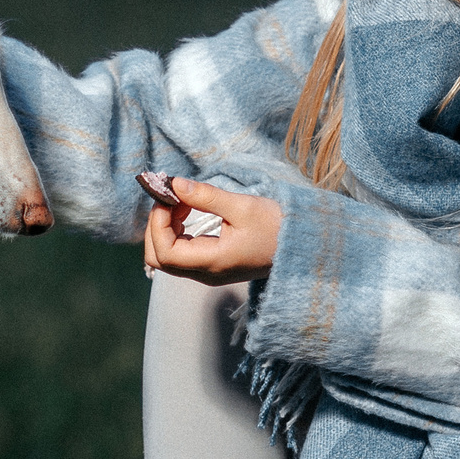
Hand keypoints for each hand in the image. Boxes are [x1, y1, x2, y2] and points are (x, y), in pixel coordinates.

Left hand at [143, 178, 280, 285]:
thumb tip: (175, 184)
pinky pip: (182, 252)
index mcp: (212, 263)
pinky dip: (177, 231)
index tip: (167, 198)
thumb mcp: (243, 207)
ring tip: (183, 200)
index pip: (164, 252)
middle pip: (159, 258)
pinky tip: (188, 210)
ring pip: (168, 256)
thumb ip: (206, 196)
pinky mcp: (212, 265)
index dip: (157, 224)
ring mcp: (208, 272)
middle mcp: (206, 273)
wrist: (303, 246)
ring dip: (166, 227)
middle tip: (171, 198)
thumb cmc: (278, 227)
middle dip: (157, 226)